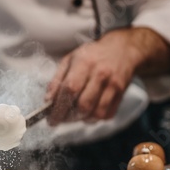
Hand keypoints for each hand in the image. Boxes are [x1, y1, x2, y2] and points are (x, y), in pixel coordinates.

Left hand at [44, 27, 169, 124]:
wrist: (122, 49)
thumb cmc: (91, 55)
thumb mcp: (70, 60)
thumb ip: (57, 80)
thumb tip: (47, 101)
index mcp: (85, 63)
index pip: (70, 89)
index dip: (59, 107)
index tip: (51, 119)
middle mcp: (101, 74)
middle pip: (83, 105)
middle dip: (69, 117)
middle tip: (61, 118)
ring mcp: (113, 85)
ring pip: (96, 113)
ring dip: (81, 119)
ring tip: (73, 115)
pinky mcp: (121, 94)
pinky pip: (107, 115)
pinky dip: (94, 119)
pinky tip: (88, 113)